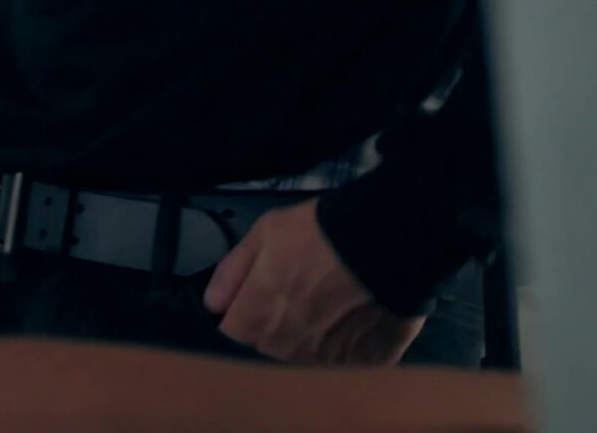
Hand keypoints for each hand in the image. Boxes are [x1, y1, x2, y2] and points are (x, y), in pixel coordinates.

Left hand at [203, 198, 423, 364]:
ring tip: (326, 304)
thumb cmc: (317, 233)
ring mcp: (323, 362)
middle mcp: (285, 351)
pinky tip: (351, 317)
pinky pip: (340, 360)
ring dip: (306, 337)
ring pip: (302, 356)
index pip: (231, 335)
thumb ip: (232, 272)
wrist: (383, 240)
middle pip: (266, 348)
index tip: (253, 297)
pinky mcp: (359, 364)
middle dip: (272, 326)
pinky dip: (341, 344)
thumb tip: (213, 304)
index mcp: (256, 322)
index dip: (241, 314)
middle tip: (296, 293)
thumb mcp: (264, 234)